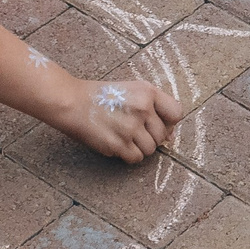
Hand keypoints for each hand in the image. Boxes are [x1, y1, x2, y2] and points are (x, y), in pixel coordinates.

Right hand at [57, 75, 182, 163]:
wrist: (72, 102)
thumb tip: (170, 136)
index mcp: (148, 92)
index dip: (169, 122)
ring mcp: (130, 128)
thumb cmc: (102, 96)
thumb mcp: (131, 90)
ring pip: (150, 149)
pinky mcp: (118, 144)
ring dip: (139, 147)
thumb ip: (154, 107)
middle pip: (162, 135)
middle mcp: (142, 109)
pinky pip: (136, 158)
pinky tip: (118, 144)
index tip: (158, 124)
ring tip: (123, 136)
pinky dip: (129, 155)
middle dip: (150, 137)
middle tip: (132, 130)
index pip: (176, 113)